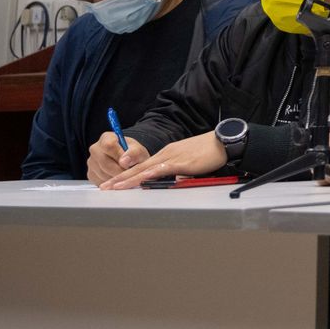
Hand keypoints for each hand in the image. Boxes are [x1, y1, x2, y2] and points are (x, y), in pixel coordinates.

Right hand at [86, 132, 144, 184]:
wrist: (128, 161)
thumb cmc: (133, 153)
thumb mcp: (138, 150)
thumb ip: (134, 153)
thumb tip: (124, 161)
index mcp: (106, 138)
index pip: (108, 145)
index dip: (119, 155)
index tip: (128, 162)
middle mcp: (95, 149)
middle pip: (104, 162)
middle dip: (119, 170)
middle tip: (129, 174)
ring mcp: (91, 162)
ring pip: (102, 173)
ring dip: (116, 178)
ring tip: (126, 176)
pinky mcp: (91, 174)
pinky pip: (100, 181)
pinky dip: (111, 183)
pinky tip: (119, 180)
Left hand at [101, 132, 227, 189]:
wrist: (224, 141)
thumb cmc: (211, 151)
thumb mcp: (191, 162)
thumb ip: (181, 171)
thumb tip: (176, 181)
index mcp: (168, 154)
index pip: (143, 165)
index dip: (128, 174)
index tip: (115, 182)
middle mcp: (166, 154)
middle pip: (138, 167)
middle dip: (119, 177)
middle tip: (105, 186)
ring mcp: (172, 158)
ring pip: (144, 169)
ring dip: (127, 179)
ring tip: (113, 187)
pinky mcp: (180, 163)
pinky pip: (159, 171)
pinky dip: (146, 177)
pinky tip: (137, 182)